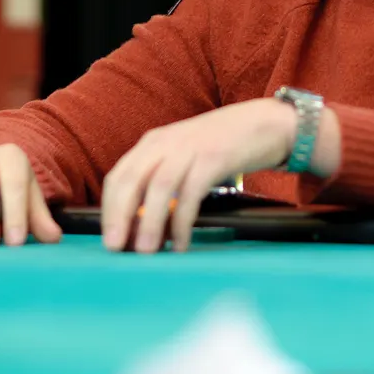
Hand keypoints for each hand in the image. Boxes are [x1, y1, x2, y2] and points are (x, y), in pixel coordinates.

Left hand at [101, 98, 297, 253]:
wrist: (264, 123)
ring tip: (146, 251)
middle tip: (115, 248)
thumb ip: (162, 180)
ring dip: (149, 221)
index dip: (109, 209)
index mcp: (154, 143)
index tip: (109, 239)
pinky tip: (181, 242)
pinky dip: (182, 219)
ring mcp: (190, 147)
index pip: (119, 176)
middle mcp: (167, 142)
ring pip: (159, 186)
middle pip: (131, 179)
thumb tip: (140, 225)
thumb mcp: (184, 157)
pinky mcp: (214, 157)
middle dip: (118, 215)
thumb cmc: (221, 147)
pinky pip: (191, 191)